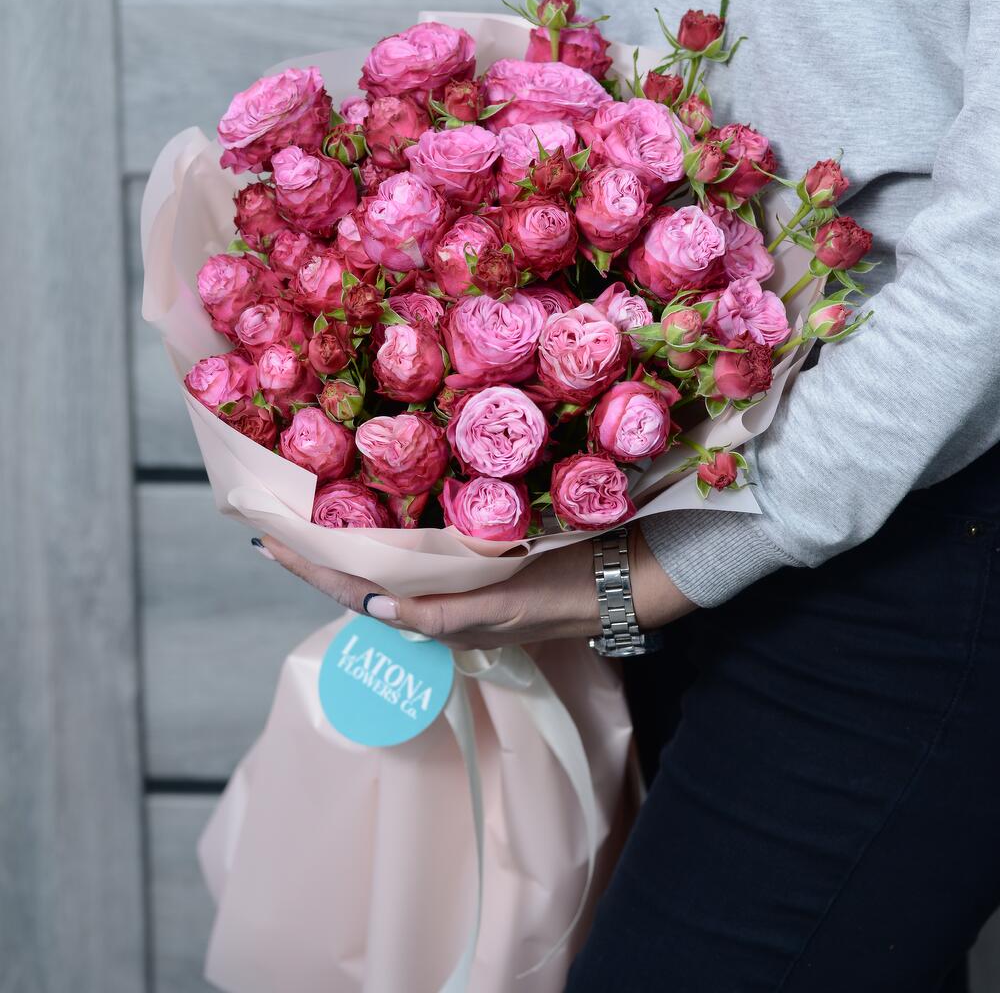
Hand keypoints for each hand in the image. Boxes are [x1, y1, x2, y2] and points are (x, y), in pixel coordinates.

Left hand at [256, 526, 693, 649]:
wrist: (604, 586)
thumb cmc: (553, 600)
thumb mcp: (498, 611)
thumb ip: (439, 616)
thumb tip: (372, 607)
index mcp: (430, 618)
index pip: (353, 591)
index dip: (309, 567)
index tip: (267, 540)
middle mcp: (430, 602)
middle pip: (356, 576)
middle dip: (314, 552)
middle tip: (275, 518)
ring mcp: (447, 584)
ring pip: (380, 564)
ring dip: (343, 542)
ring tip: (309, 515)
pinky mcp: (466, 565)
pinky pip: (412, 551)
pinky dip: (383, 535)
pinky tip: (375, 515)